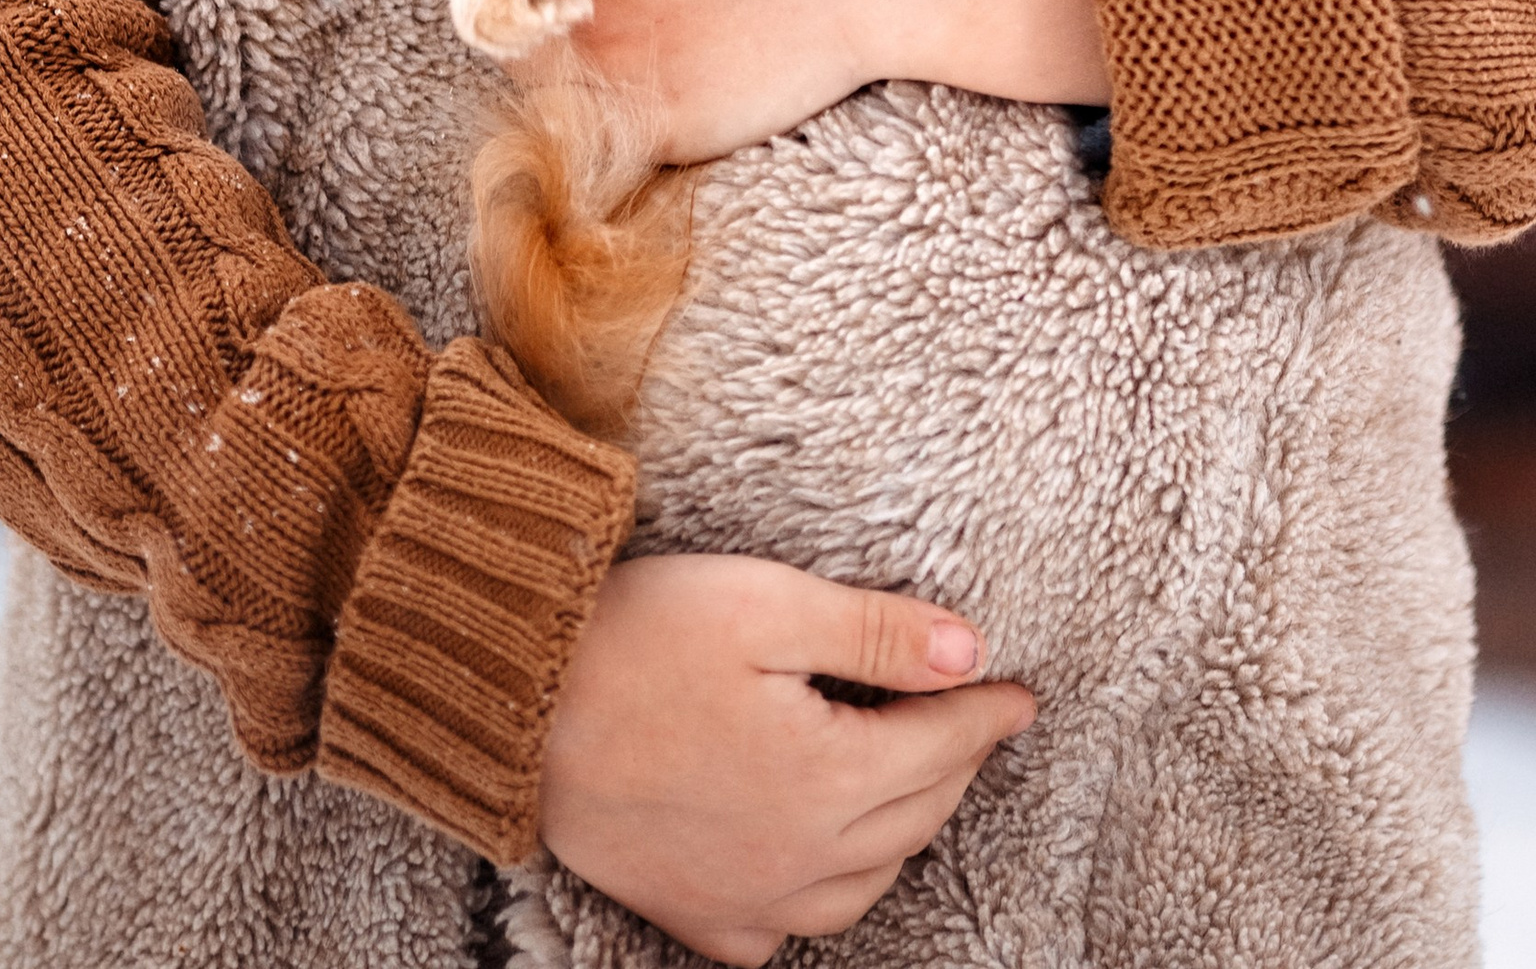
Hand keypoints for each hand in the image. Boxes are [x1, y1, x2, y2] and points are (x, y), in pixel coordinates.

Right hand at [537, 551, 1034, 961]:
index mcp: (827, 778)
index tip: (1022, 690)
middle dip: (956, 765)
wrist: (513, 704)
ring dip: (903, 833)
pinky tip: (821, 867)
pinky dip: (823, 899)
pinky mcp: (690, 913)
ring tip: (915, 782)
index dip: (986, 711)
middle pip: (912, 816)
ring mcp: (743, 898)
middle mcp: (798, 859)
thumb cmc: (637, 636)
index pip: (940, 745)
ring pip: (862, 886)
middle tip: (974, 720)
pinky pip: (782, 932)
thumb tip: (971, 653)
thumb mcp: (765, 602)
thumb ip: (876, 631)